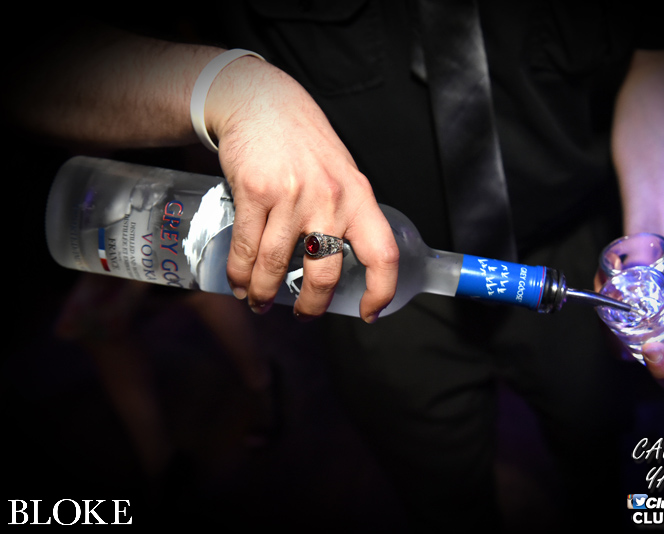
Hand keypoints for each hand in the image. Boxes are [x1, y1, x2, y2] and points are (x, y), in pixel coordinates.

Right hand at [204, 57, 398, 321]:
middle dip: (311, 306)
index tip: (369, 313)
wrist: (263, 102)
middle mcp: (330, 198)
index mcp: (359, 197)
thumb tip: (339, 267)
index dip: (381, 290)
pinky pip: (247, 248)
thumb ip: (346, 215)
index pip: (383, 253)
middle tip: (304, 314)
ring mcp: (292, 196)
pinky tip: (239, 282)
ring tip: (260, 302)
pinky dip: (240, 274)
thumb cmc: (304, 144)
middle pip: (324, 273)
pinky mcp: (256, 192)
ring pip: (276, 266)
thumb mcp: (341, 175)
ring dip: (264, 293)